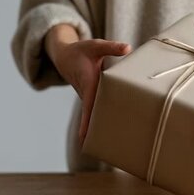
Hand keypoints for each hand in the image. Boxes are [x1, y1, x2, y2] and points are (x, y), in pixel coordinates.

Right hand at [45, 24, 131, 144]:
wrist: (66, 57)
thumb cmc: (81, 51)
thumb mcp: (95, 46)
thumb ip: (111, 47)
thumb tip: (127, 48)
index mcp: (89, 84)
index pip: (89, 107)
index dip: (88, 122)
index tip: (85, 138)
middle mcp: (88, 94)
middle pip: (94, 116)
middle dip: (98, 131)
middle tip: (108, 148)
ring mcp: (90, 98)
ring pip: (97, 114)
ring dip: (103, 126)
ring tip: (115, 144)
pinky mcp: (93, 97)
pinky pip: (99, 109)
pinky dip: (105, 117)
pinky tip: (116, 128)